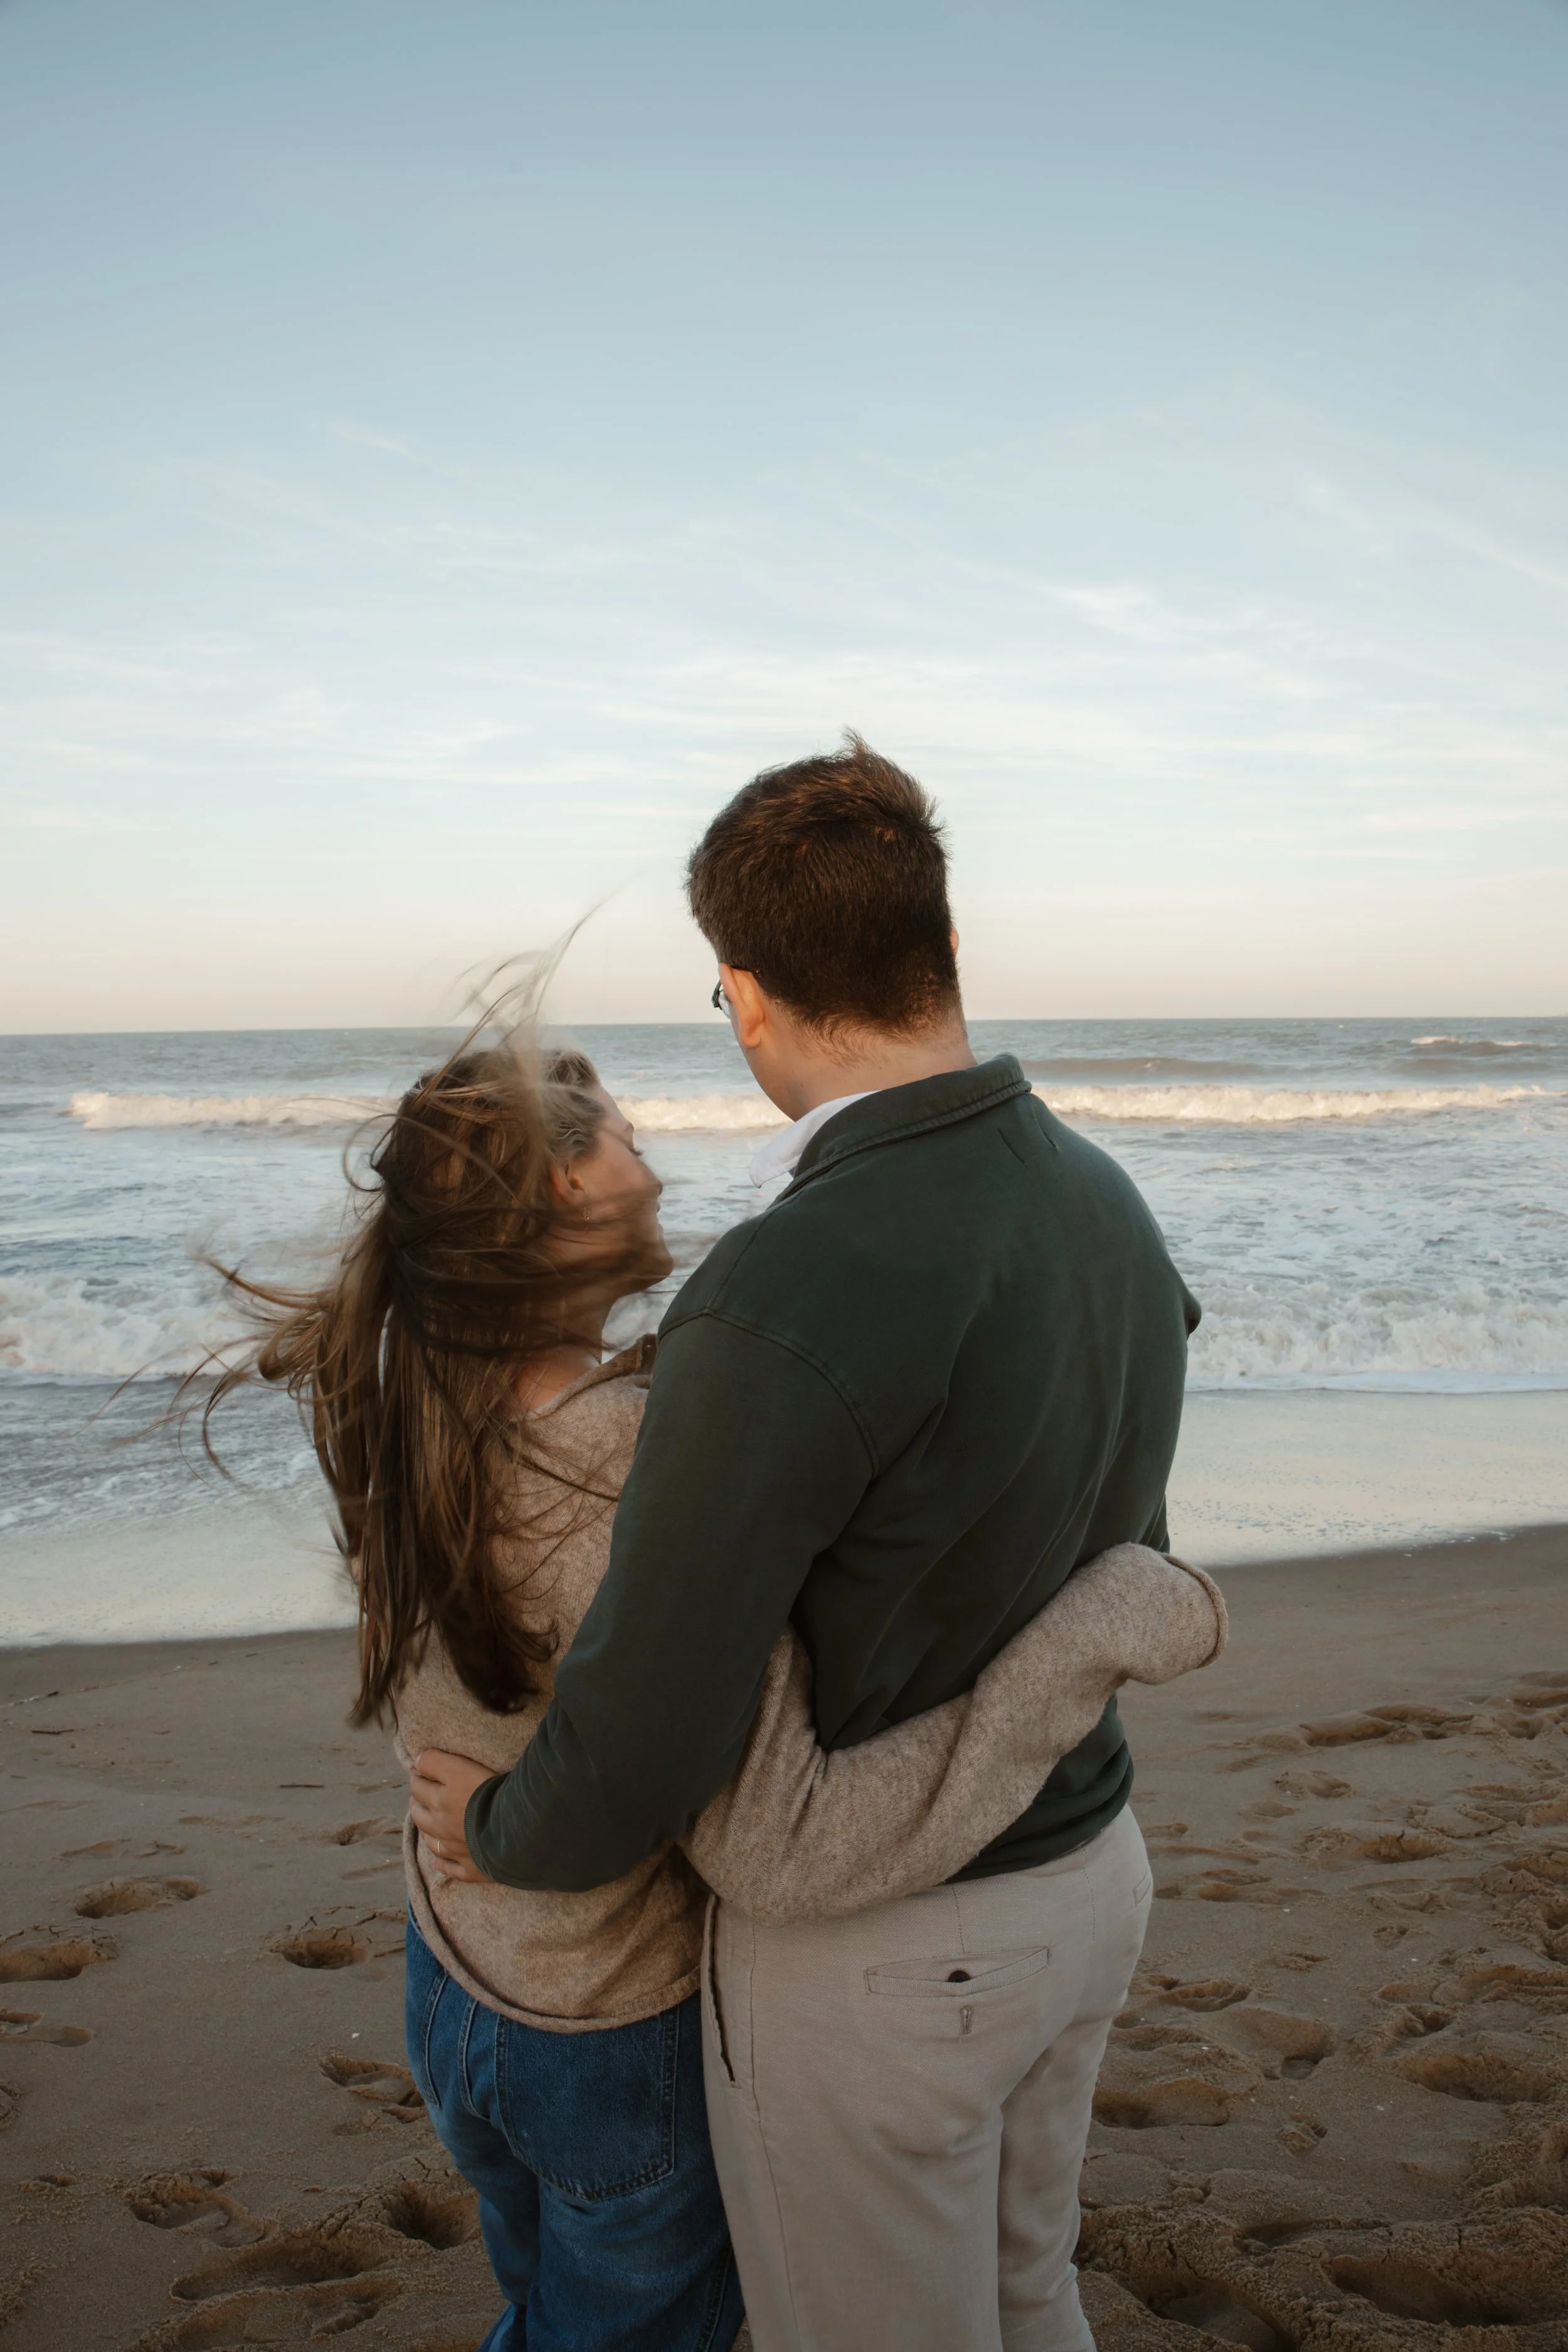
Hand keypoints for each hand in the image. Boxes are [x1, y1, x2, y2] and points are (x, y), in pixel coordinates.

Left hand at [409, 1749, 495, 1885]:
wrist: (511, 1829)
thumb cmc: (487, 1794)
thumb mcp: (459, 1768)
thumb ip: (435, 1762)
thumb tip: (416, 1761)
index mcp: (439, 1802)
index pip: (419, 1788)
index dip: (418, 1777)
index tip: (419, 1772)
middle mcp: (441, 1827)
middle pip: (420, 1817)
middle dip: (417, 1805)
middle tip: (418, 1797)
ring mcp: (454, 1851)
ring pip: (432, 1843)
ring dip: (426, 1833)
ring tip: (426, 1826)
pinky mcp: (470, 1868)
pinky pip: (451, 1869)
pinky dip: (443, 1864)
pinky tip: (439, 1862)